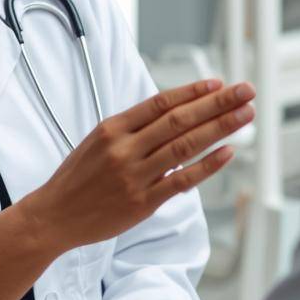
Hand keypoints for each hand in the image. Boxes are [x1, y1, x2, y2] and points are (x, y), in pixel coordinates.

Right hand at [28, 79, 255, 251]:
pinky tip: (228, 152)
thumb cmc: (78, 177)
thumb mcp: (98, 140)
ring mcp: (135, 175)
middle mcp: (125, 148)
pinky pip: (181, 180)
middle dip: (218, 104)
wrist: (53, 216)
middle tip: (245, 92)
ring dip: (220, 128)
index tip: (219, 83)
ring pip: (185, 146)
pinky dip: (207, 166)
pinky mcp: (142, 202)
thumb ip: (133, 126)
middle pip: (180, 120)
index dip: (193, 91)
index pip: (161, 102)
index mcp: (113, 128)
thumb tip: (174, 111)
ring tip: (246, 115)